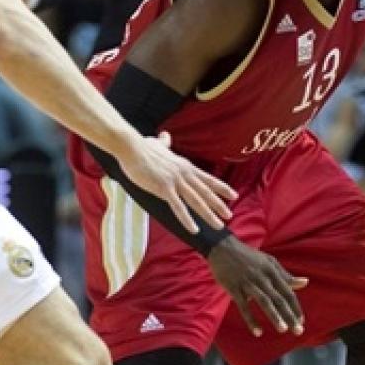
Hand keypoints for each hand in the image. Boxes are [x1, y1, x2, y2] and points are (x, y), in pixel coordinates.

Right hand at [116, 132, 235, 232]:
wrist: (131, 147)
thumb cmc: (141, 146)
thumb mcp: (157, 144)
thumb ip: (164, 143)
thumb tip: (165, 136)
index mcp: (184, 166)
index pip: (207, 178)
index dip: (221, 188)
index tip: (233, 195)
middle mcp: (184, 173)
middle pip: (205, 191)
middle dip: (219, 204)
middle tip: (229, 216)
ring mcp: (175, 181)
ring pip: (196, 200)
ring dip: (208, 214)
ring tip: (218, 225)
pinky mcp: (164, 188)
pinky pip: (178, 207)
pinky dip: (187, 219)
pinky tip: (194, 229)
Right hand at [206, 235, 306, 335]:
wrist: (223, 248)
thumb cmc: (248, 257)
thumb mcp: (269, 262)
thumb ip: (285, 275)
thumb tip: (305, 282)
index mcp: (272, 271)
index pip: (288, 292)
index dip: (295, 307)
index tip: (301, 321)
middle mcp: (262, 277)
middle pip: (279, 298)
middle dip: (290, 315)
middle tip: (298, 331)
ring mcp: (248, 283)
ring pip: (264, 301)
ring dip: (274, 316)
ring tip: (283, 330)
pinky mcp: (234, 288)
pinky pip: (243, 306)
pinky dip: (251, 319)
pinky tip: (258, 332)